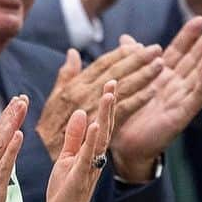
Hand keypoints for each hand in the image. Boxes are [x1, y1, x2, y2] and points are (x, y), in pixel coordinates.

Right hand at [34, 42, 161, 160]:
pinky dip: (138, 100)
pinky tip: (152, 91)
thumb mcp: (55, 97)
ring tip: (159, 65)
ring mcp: (93, 112)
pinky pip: (122, 112)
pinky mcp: (101, 127)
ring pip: (122, 89)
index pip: (102, 65)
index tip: (138, 46)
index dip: (121, 54)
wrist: (42, 155)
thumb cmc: (49, 127)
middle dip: (137, 59)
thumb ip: (66, 74)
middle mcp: (84, 95)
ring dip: (142, 76)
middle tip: (156, 49)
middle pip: (115, 73)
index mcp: (76, 86)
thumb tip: (73, 53)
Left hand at [43, 80, 116, 201]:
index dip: (105, 104)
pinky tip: (96, 123)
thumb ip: (75, 137)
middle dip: (109, 104)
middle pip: (105, 126)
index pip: (101, 123)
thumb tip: (83, 113)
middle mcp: (96, 158)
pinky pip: (88, 156)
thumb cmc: (65, 191)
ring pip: (100, 138)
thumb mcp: (68, 158)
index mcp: (91, 153)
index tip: (109, 82)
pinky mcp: (80, 177)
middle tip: (114, 81)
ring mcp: (90, 168)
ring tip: (108, 95)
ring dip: (105, 115)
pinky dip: (92, 139)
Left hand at [109, 18, 201, 180]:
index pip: (179, 50)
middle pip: (195, 58)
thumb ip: (131, 61)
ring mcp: (181, 100)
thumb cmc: (127, 116)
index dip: (190, 35)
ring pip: (200, 74)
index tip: (200, 18)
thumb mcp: (127, 83)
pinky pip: (195, 97)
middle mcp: (176, 86)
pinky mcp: (181, 115)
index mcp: (163, 76)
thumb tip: (128, 39)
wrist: (123, 146)